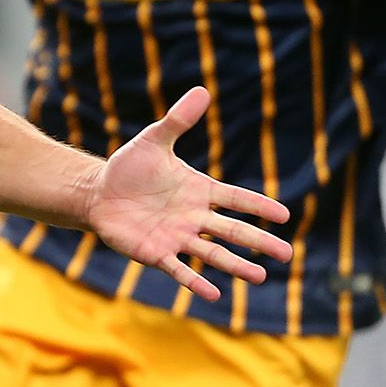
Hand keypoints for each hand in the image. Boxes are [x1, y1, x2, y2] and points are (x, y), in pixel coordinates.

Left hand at [86, 86, 293, 301]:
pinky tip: (215, 295)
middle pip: (232, 230)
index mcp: (199, 191)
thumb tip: (202, 91)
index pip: (236, 199)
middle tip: (287, 254)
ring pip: (212, 253)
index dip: (258, 206)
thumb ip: (177, 120)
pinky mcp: (156, 252)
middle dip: (258, 241)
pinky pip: (179, 269)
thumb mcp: (153, 140)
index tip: (284, 215)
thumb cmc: (129, 168)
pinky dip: (195, 282)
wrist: (98, 192)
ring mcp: (177, 236)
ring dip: (235, 266)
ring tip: (260, 277)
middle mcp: (194, 217)